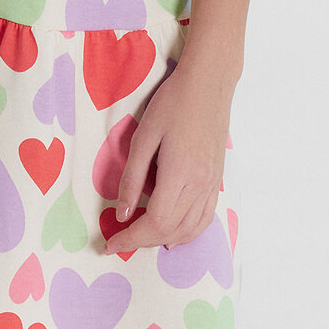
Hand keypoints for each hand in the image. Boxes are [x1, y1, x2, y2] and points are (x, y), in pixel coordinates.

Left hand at [104, 61, 231, 255]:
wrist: (208, 84)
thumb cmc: (173, 102)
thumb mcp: (144, 135)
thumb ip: (132, 177)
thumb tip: (121, 213)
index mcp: (180, 173)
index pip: (154, 222)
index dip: (131, 238)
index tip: (110, 244)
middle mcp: (200, 185)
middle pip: (171, 231)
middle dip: (142, 241)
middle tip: (119, 238)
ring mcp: (212, 185)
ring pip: (189, 230)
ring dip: (163, 240)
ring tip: (140, 235)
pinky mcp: (217, 180)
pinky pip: (204, 219)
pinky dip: (186, 232)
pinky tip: (171, 232)